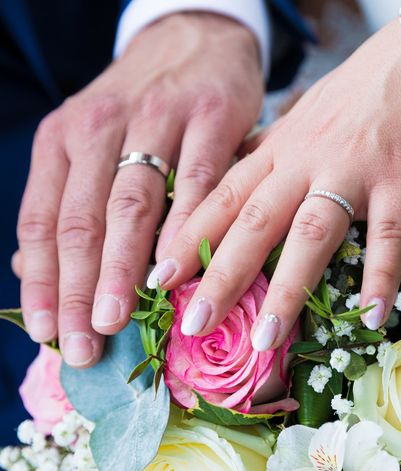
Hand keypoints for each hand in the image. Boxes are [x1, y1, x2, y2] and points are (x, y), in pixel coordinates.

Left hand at [16, 12, 262, 366]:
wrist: (195, 38)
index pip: (44, 220)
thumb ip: (69, 203)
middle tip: (84, 342)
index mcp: (63, 138)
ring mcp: (156, 118)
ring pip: (132, 203)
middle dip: (78, 287)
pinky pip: (196, 180)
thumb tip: (31, 270)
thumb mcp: (93, 141)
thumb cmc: (144, 106)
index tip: (47, 333)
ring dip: (121, 267)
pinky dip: (185, 227)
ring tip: (117, 318)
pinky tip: (178, 268)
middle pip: (83, 219)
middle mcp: (99, 125)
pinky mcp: (210, 116)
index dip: (43, 280)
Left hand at [149, 2, 400, 349]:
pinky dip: (380, 278)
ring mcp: (352, 170)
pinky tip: (370, 318)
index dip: (188, 239)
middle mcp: (305, 160)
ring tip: (266, 341)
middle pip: (253, 221)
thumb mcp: (303, 116)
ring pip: (310, 233)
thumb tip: (240, 177)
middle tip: (194, 324)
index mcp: (279, 147)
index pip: (222, 196)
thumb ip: (273, 150)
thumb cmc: (362, 90)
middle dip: (220, 275)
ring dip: (287, 289)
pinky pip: (388, 233)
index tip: (158, 280)